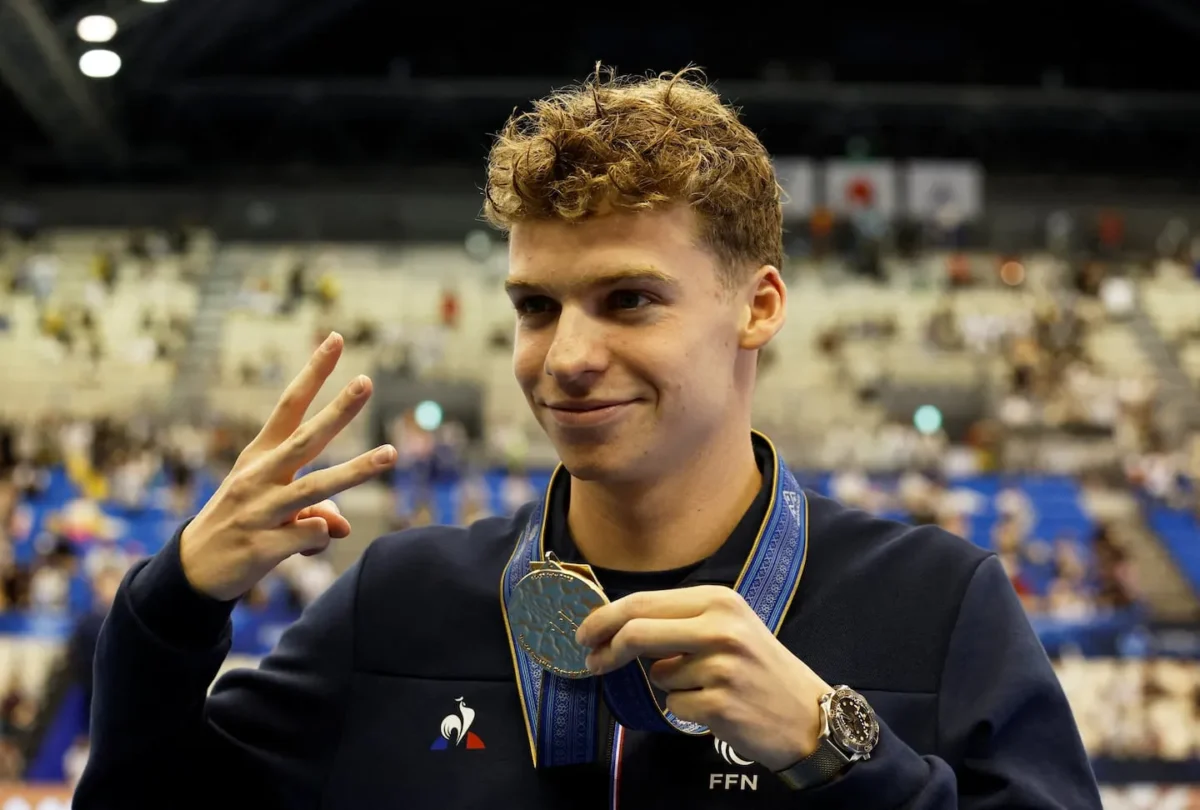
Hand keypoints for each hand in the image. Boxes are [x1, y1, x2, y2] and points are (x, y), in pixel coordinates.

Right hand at [179, 332, 397, 600]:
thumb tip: (339, 526)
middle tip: (366, 382)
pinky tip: (306, 546)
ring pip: (316, 487)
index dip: (313, 373)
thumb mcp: (273, 506)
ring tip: (390, 453)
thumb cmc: (241, 524)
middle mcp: (259, 476)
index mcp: (260, 456)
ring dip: (355, 470)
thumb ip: (314, 507)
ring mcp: (260, 510)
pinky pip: (309, 536)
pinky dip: (320, 539)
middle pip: (305, 438)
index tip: (336, 340)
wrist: (193, 570)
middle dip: (338, 411)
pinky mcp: (263, 545)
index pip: (289, 405)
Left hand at [576, 586, 829, 771]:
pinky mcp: (719, 704)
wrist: (806, 715)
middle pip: (637, 632)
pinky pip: (674, 705)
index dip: (605, 617)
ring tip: (708, 686)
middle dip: (606, 648)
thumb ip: (678, 621)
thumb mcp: (728, 627)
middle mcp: (720, 627)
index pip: (644, 602)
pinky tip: (716, 706)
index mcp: (718, 600)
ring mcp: (721, 666)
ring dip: (670, 685)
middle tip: (592, 661)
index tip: (585, 633)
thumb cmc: (759, 668)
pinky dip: (685, 709)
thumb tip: (616, 624)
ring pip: (657, 674)